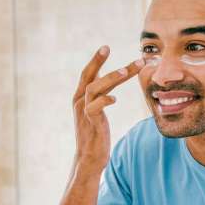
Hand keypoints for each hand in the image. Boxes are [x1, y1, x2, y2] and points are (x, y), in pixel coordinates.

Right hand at [72, 45, 143, 174]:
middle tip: (108, 47)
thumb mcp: (96, 111)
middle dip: (99, 61)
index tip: (106, 47)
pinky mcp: (91, 123)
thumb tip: (108, 84)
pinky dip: (104, 101)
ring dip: (110, 78)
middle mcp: (79, 102)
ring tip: (126, 70)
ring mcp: (84, 112)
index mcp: (81, 97)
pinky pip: (94, 108)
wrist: (89, 158)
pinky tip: (114, 99)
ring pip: (94, 89)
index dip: (95, 60)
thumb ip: (100, 96)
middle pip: (89, 76)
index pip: (87, 74)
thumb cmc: (96, 134)